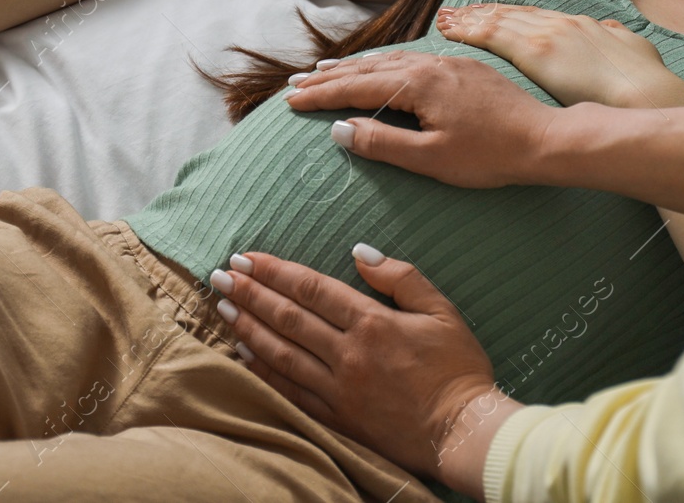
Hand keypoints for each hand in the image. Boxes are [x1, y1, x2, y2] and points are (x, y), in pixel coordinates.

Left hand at [210, 246, 520, 497]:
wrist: (462, 431)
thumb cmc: (458, 368)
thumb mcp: (441, 310)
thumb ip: (400, 277)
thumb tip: (359, 251)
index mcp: (372, 322)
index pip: (312, 288)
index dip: (275, 271)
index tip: (247, 257)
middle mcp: (348, 353)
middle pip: (288, 317)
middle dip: (250, 293)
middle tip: (221, 276)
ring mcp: (339, 389)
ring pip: (282, 353)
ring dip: (248, 328)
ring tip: (223, 308)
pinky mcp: (337, 417)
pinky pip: (290, 390)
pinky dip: (263, 370)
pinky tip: (244, 354)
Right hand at [287, 50, 556, 186]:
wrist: (545, 139)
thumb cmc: (490, 155)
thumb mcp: (430, 158)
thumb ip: (382, 143)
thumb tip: (339, 129)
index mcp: (418, 84)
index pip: (356, 88)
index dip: (320, 95)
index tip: (289, 100)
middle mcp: (430, 65)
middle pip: (368, 69)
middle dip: (329, 77)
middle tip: (296, 83)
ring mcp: (450, 63)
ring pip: (390, 60)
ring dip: (356, 68)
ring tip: (327, 72)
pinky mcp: (466, 68)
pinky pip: (413, 59)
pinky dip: (386, 65)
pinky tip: (382, 70)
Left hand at [437, 3, 683, 108]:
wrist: (648, 94)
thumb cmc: (646, 85)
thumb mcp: (635, 51)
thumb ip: (618, 39)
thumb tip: (611, 29)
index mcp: (582, 26)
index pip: (536, 17)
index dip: (511, 15)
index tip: (490, 13)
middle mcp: (561, 24)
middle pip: (512, 15)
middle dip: (483, 13)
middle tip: (456, 11)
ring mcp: (547, 35)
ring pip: (497, 21)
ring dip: (468, 20)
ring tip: (443, 19)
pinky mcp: (536, 51)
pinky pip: (492, 37)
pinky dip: (468, 31)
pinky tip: (449, 30)